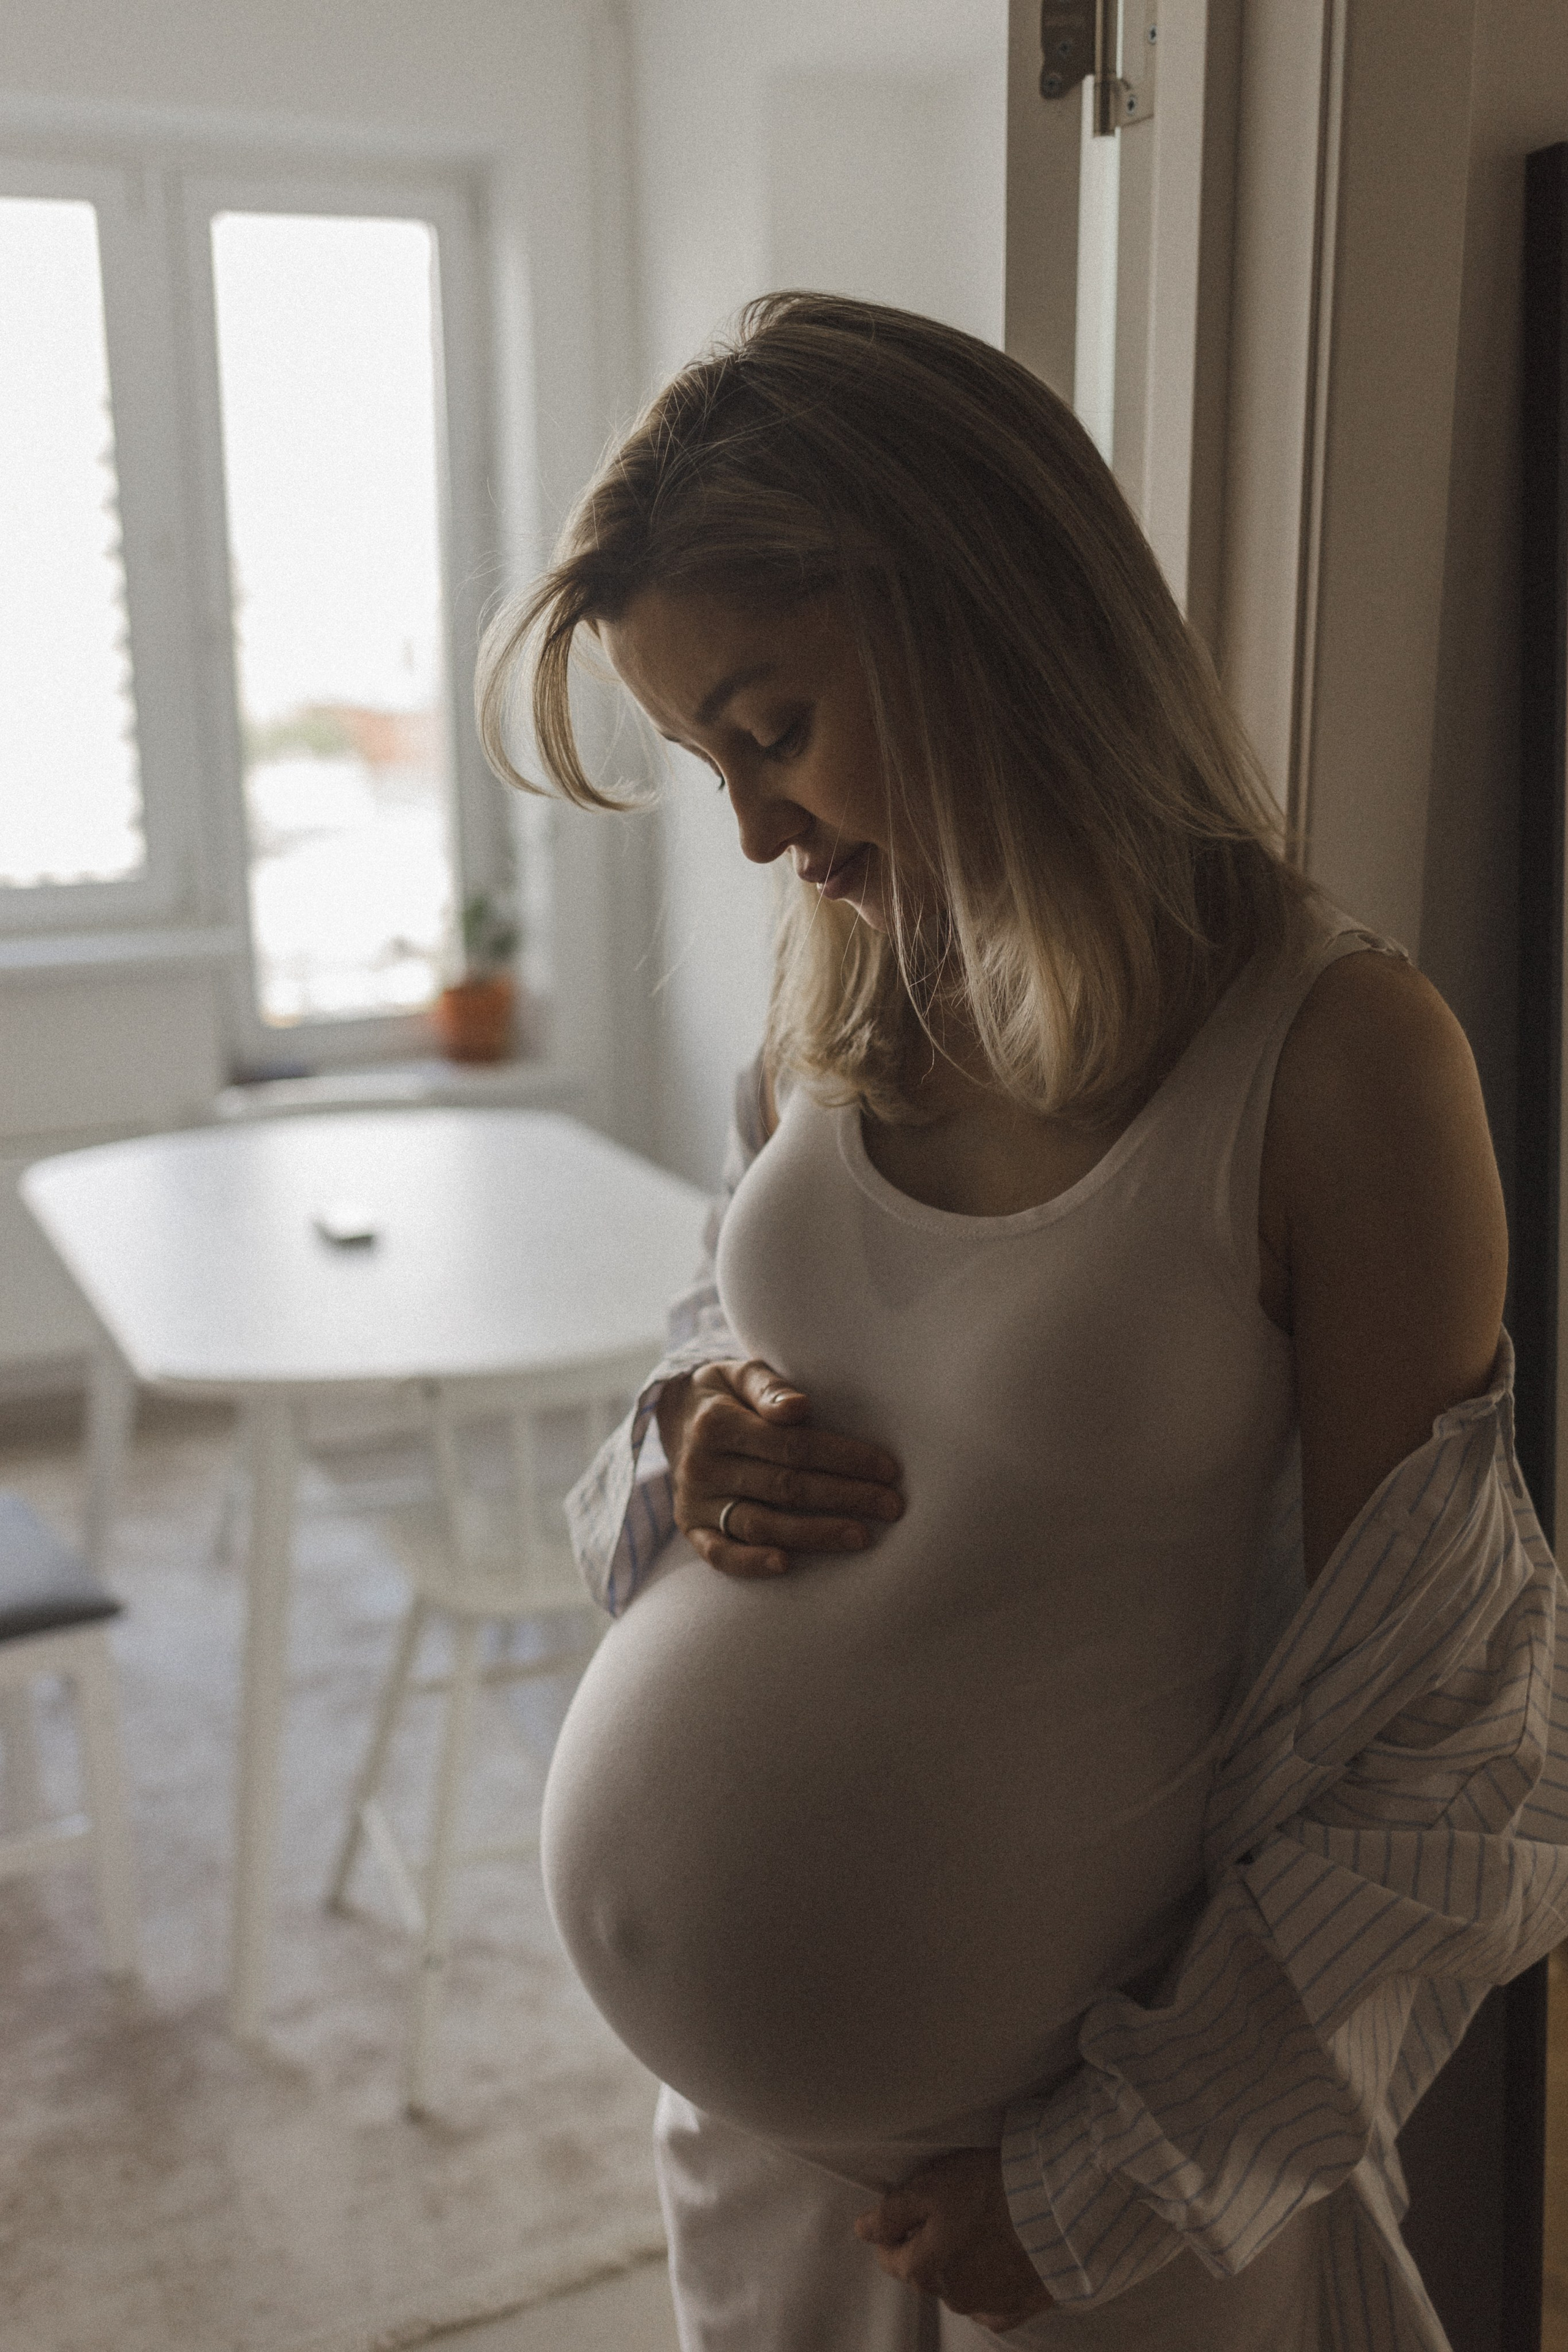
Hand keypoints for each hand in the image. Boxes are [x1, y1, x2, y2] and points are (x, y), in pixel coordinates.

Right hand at [655, 1358, 903, 1579]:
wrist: (674, 1417)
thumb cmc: (725, 1394)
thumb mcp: (741, 1374)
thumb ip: (770, 1388)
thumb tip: (800, 1408)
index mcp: (717, 1423)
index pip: (791, 1445)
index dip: (842, 1458)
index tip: (887, 1469)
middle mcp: (702, 1465)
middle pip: (785, 1486)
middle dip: (845, 1497)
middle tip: (891, 1506)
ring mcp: (695, 1501)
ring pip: (762, 1524)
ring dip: (815, 1534)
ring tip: (862, 1536)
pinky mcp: (691, 1528)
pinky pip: (720, 1554)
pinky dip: (750, 1563)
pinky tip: (786, 1565)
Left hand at [854, 2149, 1053, 2332]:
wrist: (1059, 2209)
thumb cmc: (991, 2190)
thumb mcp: (931, 2186)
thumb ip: (891, 2212)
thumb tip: (863, 2230)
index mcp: (923, 2270)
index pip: (888, 2255)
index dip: (896, 2226)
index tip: (915, 2202)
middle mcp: (950, 2298)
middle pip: (925, 2270)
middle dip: (930, 2243)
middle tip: (954, 2207)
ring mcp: (986, 2307)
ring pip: (958, 2284)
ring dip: (961, 2260)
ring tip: (985, 2224)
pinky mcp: (1018, 2309)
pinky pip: (993, 2300)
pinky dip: (992, 2279)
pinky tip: (1003, 2254)